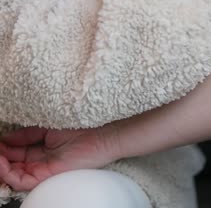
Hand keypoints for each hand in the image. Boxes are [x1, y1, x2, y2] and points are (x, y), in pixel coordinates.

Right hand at [0, 125, 120, 190]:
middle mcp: (39, 162)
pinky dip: (8, 173)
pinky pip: (22, 181)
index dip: (2, 148)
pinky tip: (1, 161)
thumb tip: (4, 138)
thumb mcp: (46, 129)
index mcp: (40, 150)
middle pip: (11, 165)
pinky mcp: (47, 175)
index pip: (14, 153)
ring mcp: (42, 170)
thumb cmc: (80, 129)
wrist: (101, 136)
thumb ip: (26, 135)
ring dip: (0, 166)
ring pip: (13, 176)